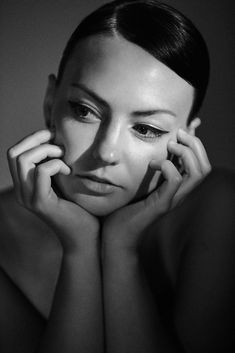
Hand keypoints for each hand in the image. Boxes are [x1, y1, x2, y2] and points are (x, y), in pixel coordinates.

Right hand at [7, 129, 98, 252]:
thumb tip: (57, 140)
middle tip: (58, 142)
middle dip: (36, 139)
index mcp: (24, 185)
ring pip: (23, 159)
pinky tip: (68, 172)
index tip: (52, 136)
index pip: (14, 154)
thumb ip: (53, 167)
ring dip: (47, 150)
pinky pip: (42, 172)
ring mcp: (28, 198)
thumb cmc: (79, 208)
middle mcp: (21, 192)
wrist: (85, 237)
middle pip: (14, 153)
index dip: (32, 139)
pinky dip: (56, 164)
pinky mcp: (41, 203)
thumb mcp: (63, 183)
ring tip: (64, 158)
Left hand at [102, 128, 210, 252]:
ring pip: (197, 173)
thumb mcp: (143, 183)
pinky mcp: (162, 204)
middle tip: (178, 134)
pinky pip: (175, 181)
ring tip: (170, 145)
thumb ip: (151, 168)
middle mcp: (180, 194)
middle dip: (195, 145)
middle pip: (205, 167)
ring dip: (186, 153)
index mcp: (178, 188)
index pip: (201, 164)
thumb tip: (155, 150)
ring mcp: (173, 199)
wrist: (117, 235)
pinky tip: (153, 164)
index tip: (184, 129)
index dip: (197, 144)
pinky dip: (168, 166)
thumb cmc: (127, 208)